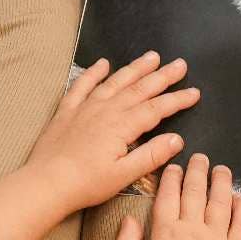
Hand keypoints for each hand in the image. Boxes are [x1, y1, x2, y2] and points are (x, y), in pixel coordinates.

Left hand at [27, 53, 198, 211]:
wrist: (46, 183)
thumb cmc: (86, 183)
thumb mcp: (124, 175)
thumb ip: (151, 155)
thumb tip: (177, 140)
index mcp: (122, 126)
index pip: (157, 109)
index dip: (177, 100)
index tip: (195, 92)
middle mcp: (106, 110)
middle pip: (140, 89)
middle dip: (162, 76)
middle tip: (180, 64)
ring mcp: (85, 107)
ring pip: (115, 82)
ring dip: (135, 68)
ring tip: (152, 56)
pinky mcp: (67, 111)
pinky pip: (82, 85)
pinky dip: (93, 73)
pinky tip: (102, 63)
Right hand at [117, 153, 240, 239]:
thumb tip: (129, 219)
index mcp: (165, 231)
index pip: (168, 195)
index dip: (171, 178)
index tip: (174, 167)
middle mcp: (192, 228)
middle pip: (196, 191)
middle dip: (198, 171)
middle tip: (201, 158)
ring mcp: (216, 238)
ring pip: (220, 201)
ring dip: (221, 181)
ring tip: (222, 169)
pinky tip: (240, 198)